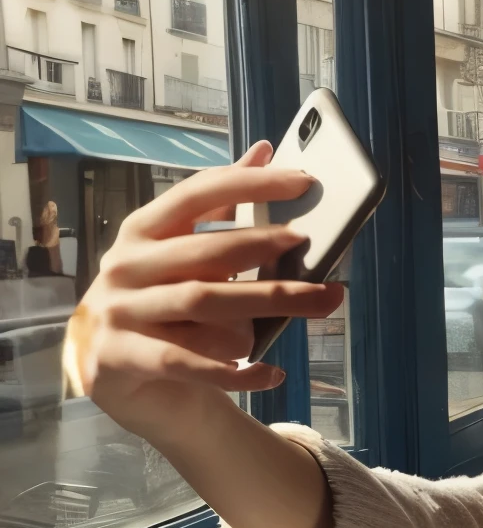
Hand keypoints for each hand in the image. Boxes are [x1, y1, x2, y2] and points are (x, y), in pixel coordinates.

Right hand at [66, 141, 343, 442]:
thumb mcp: (188, 257)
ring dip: (267, 303)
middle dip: (267, 248)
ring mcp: (120, 312)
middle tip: (314, 245)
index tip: (305, 180)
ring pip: (203, 303)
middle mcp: (126, 266)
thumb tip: (262, 150)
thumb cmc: (167, 308)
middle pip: (207, 253)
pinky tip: (273, 372)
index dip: (251, 184)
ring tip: (320, 301)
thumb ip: (221, 211)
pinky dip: (237, 370)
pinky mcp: (122, 359)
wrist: (117, 377)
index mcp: (143, 231)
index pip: (197, 194)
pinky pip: (190, 363)